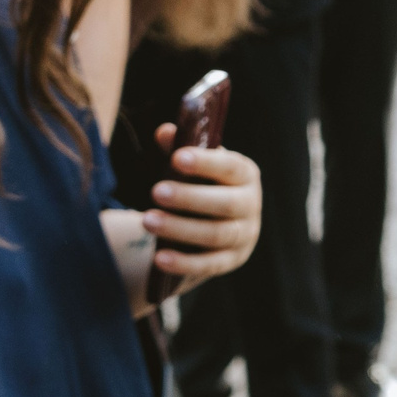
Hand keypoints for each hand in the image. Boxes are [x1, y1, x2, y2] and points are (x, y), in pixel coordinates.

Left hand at [139, 120, 263, 291]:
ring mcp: (244, 235)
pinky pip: (210, 264)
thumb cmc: (199, 186)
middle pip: (227, 203)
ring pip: (217, 234)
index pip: (231, 167)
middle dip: (190, 197)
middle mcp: (250, 204)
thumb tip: (165, 132)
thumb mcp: (190, 168)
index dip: (206, 163)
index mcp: (245, 175)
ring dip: (181, 228)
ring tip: (146, 220)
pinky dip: (185, 263)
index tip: (178, 158)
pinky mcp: (230, 261)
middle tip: (156, 191)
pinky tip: (159, 258)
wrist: (207, 225)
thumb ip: (178, 149)